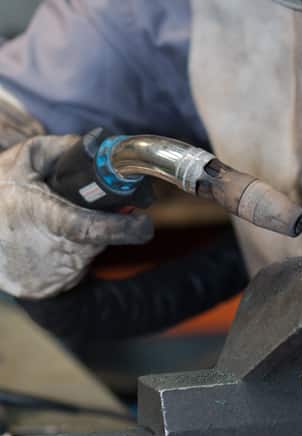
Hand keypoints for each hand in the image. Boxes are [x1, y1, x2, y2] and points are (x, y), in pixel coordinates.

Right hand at [0, 135, 152, 298]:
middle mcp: (49, 250)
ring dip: (85, 240)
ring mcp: (46, 274)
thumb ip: (59, 147)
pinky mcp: (43, 290)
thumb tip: (93, 145)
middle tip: (97, 208)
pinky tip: (51, 242)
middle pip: (96, 240)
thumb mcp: (22, 160)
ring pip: (86, 255)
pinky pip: (71, 269)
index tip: (144, 224)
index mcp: (44, 217)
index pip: (90, 228)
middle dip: (105, 224)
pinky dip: (70, 255)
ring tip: (61, 221)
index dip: (122, 228)